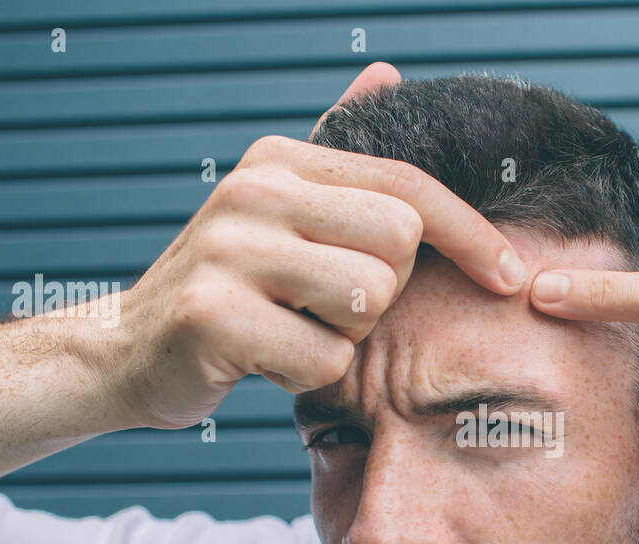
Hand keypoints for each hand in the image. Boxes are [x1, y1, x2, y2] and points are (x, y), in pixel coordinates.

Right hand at [112, 61, 526, 429]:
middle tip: (325, 305)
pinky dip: (307, 375)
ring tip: (293, 329)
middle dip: (383, 292)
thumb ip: (336, 149)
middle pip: (399, 242)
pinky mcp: (214, 318)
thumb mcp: (279, 208)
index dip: (471, 233)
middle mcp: (253, 190)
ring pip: (366, 300)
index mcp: (279, 161)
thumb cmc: (231, 287)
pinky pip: (325, 359)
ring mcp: (229, 251)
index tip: (511, 274)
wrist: (127, 349)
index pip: (409, 185)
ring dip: (343, 336)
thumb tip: (387, 72)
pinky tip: (265, 360)